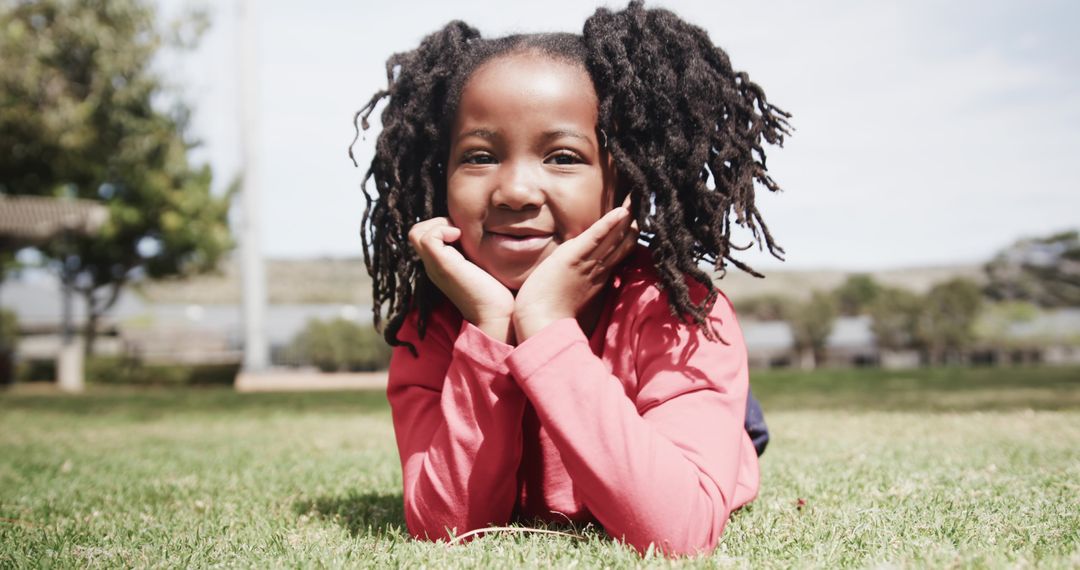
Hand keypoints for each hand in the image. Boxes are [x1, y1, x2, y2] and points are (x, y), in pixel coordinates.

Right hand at [409, 217, 514, 342]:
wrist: (497, 315)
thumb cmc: (496, 293)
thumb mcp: (481, 265)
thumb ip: (473, 251)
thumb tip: (480, 231)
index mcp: (441, 265)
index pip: (425, 236)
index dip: (441, 226)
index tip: (463, 231)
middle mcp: (433, 266)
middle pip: (416, 233)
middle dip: (437, 222)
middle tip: (460, 230)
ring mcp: (434, 266)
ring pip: (416, 232)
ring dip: (439, 224)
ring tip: (460, 233)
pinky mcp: (441, 265)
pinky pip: (427, 237)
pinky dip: (442, 229)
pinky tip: (460, 237)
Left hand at [513, 202, 638, 340]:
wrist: (540, 323)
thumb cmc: (549, 313)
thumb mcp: (572, 294)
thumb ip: (581, 282)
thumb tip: (584, 272)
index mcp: (599, 277)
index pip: (619, 252)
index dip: (629, 235)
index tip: (638, 221)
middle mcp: (598, 269)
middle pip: (622, 243)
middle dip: (633, 222)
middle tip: (645, 203)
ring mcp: (588, 264)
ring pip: (614, 238)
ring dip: (626, 217)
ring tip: (638, 199)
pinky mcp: (573, 258)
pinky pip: (595, 238)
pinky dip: (608, 224)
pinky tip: (620, 212)